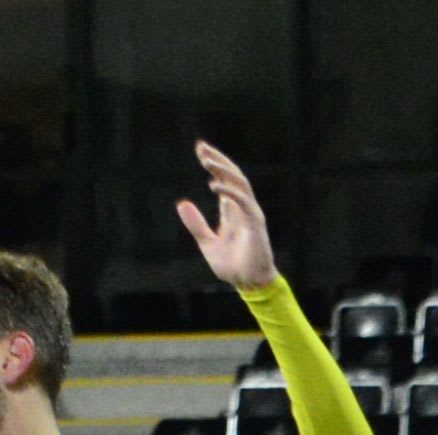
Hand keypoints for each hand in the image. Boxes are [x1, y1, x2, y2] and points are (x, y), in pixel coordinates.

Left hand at [175, 141, 277, 291]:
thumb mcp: (207, 243)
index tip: (200, 151)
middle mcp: (243, 209)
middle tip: (201, 148)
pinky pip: (244, 202)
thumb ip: (196, 224)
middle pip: (233, 176)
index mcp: (233, 212)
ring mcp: (251, 214)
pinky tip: (215, 186)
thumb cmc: (233, 267)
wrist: (249, 284)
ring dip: (224, 170)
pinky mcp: (256, 224)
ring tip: (207, 161)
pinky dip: (230, 192)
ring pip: (240, 183)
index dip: (214, 165)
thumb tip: (182, 203)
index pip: (225, 181)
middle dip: (218, 161)